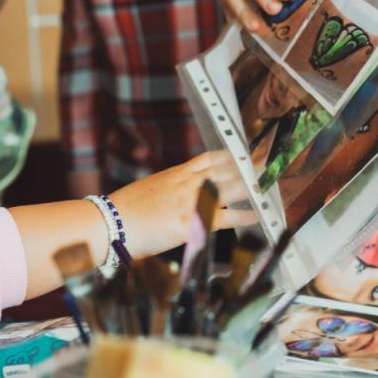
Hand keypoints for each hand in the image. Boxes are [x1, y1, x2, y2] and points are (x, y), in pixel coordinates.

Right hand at [113, 152, 254, 256]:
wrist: (110, 223)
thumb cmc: (123, 212)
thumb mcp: (149, 191)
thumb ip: (168, 191)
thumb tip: (175, 198)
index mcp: (176, 174)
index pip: (210, 158)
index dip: (231, 156)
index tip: (245, 153)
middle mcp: (187, 183)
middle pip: (226, 169)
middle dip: (248, 166)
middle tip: (266, 163)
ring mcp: (192, 201)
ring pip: (230, 188)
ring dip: (251, 186)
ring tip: (266, 186)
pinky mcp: (193, 222)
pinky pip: (227, 218)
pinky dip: (244, 216)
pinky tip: (257, 215)